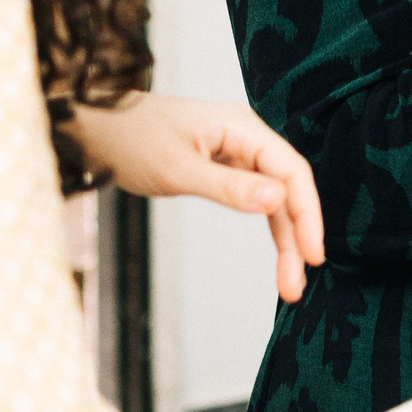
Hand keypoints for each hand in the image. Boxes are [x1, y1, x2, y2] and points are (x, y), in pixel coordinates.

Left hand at [63, 96, 323, 302]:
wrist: (97, 126)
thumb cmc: (130, 139)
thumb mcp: (177, 169)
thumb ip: (227, 186)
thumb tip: (277, 200)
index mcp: (242, 127)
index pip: (292, 171)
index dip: (308, 214)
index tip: (313, 255)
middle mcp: (247, 137)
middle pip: (287, 189)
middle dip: (296, 236)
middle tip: (295, 286)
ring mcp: (238, 152)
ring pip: (274, 199)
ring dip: (284, 239)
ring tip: (289, 284)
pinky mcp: (226, 167)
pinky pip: (256, 198)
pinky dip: (266, 226)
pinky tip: (278, 254)